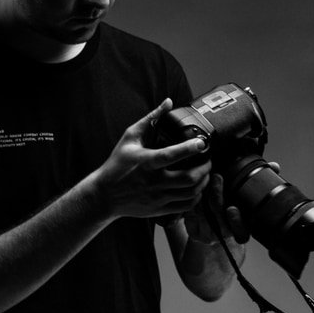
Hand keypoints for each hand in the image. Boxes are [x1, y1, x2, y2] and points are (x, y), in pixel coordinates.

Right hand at [94, 99, 211, 219]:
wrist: (104, 195)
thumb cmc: (117, 164)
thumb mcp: (130, 138)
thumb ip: (151, 119)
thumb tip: (168, 102)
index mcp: (145, 162)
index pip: (171, 155)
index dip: (189, 148)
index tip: (202, 143)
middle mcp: (153, 181)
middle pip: (188, 178)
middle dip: (205, 168)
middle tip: (208, 160)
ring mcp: (157, 197)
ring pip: (190, 193)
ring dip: (203, 182)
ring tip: (205, 173)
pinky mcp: (159, 209)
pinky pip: (185, 206)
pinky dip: (196, 197)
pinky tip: (197, 188)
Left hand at [183, 161, 281, 246]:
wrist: (213, 232)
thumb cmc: (231, 213)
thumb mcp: (247, 201)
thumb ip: (260, 183)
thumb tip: (274, 167)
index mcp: (241, 230)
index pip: (241, 233)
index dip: (236, 222)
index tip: (232, 208)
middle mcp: (225, 234)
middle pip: (219, 215)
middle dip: (217, 195)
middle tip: (217, 177)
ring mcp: (209, 235)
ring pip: (204, 213)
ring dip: (203, 194)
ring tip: (204, 178)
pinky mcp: (194, 232)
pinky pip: (191, 214)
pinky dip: (193, 200)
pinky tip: (194, 188)